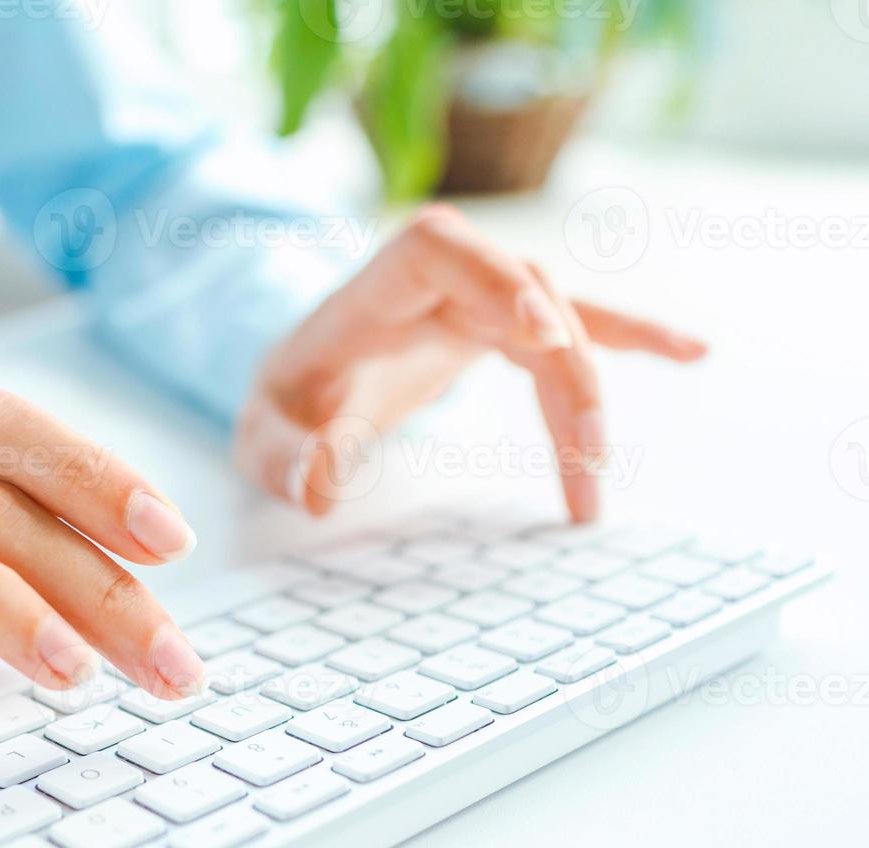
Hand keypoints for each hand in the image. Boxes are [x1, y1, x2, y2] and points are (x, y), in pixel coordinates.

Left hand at [236, 205, 707, 521]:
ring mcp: (475, 296)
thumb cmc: (283, 404)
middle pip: (522, 295)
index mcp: (373, 288)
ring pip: (557, 320)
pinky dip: (628, 339)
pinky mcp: (502, 325)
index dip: (495, 280)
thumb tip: (318, 491)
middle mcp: (434, 279)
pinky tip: (692, 353)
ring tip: (595, 480)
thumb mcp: (263, 438)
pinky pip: (574, 325)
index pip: (437, 249)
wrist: (298, 384)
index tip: (543, 336)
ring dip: (588, 394)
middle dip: (563, 375)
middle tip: (585, 462)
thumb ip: (284, 459)